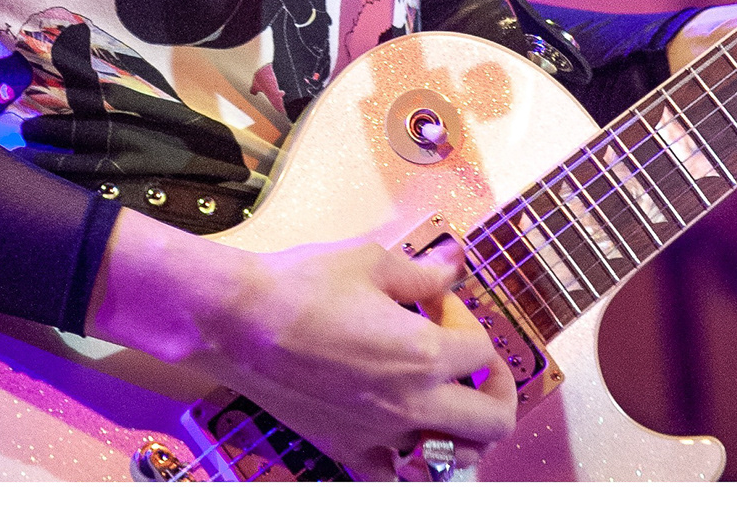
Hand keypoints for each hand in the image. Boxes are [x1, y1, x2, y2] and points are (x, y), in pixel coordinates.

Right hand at [85, 215, 515, 477]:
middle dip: (495, 386)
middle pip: (492, 420)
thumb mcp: (369, 261)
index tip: (437, 300)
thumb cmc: (302, 285)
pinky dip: (406, 459)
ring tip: (445, 397)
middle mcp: (412, 405)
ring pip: (453, 459)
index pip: (482, 348)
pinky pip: (393, 475)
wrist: (240, 323)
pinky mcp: (347, 450)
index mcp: (424, 355)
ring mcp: (381, 436)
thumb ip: (421, 271)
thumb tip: (455, 261)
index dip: (465, 317)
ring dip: (460, 428)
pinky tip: (397, 429)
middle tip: (473, 361)